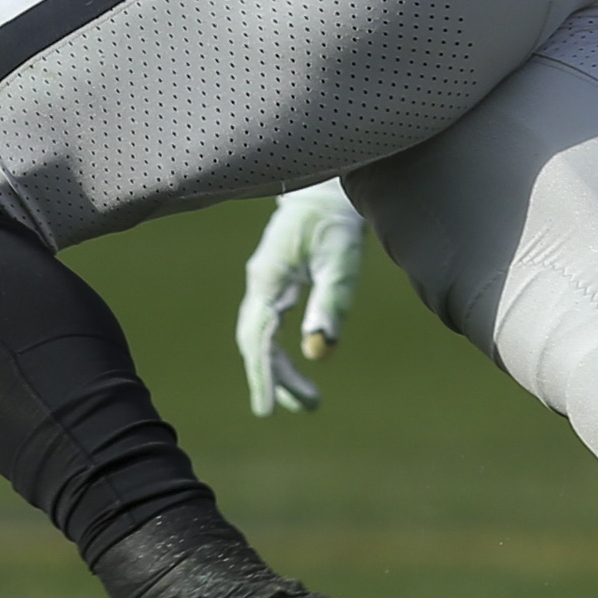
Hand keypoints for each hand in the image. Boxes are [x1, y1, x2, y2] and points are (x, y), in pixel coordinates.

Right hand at [234, 181, 364, 416]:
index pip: (259, 340)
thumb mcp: (341, 262)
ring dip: (278, 369)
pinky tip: (296, 363)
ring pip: (259, 336)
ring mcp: (264, 282)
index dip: (263, 377)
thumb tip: (320, 353)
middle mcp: (259, 283)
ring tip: (308, 400)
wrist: (327, 185)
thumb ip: (330, 304)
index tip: (266, 412)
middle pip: (256, 343)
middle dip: (276, 379)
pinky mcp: (275, 280)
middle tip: (310, 407)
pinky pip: (267, 325)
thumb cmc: (336, 220)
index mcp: (268, 280)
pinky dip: (277, 351)